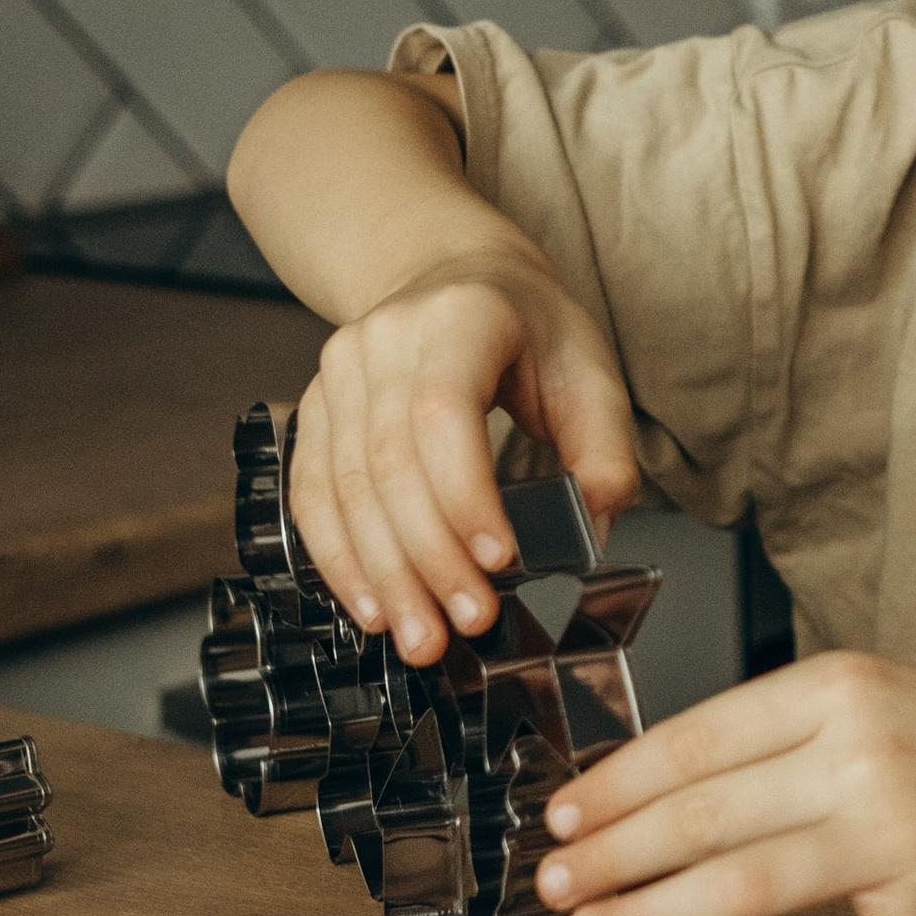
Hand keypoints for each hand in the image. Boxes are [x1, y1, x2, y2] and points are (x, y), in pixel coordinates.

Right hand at [287, 253, 639, 662]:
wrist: (456, 279)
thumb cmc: (529, 330)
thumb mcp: (591, 373)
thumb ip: (604, 451)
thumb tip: (590, 526)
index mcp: (459, 319)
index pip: (443, 413)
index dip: (464, 494)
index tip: (501, 559)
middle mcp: (383, 341)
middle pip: (388, 462)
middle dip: (427, 557)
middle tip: (467, 622)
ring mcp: (338, 374)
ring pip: (344, 487)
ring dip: (382, 574)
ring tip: (420, 635)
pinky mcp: (314, 409)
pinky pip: (311, 493)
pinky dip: (338, 558)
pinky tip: (370, 606)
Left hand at [533, 653, 915, 915]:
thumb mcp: (878, 698)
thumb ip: (782, 737)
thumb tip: (663, 789)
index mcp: (839, 689)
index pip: (699, 739)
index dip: (617, 783)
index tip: (559, 814)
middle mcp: (864, 753)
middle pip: (707, 814)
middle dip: (612, 854)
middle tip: (550, 885)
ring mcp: (908, 830)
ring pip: (756, 881)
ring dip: (661, 913)